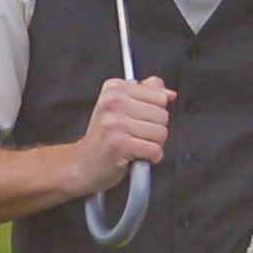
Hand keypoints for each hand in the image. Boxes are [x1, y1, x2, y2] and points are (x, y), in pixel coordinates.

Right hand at [63, 77, 175, 196]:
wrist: (82, 164)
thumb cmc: (104, 137)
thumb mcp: (122, 108)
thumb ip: (148, 94)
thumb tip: (170, 93)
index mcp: (114, 88)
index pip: (160, 94)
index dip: (156, 111)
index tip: (140, 119)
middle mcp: (113, 102)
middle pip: (163, 115)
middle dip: (156, 130)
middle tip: (137, 136)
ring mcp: (115, 123)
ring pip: (161, 133)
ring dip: (154, 145)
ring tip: (136, 145)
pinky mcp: (118, 144)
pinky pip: (155, 150)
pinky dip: (152, 157)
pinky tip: (138, 156)